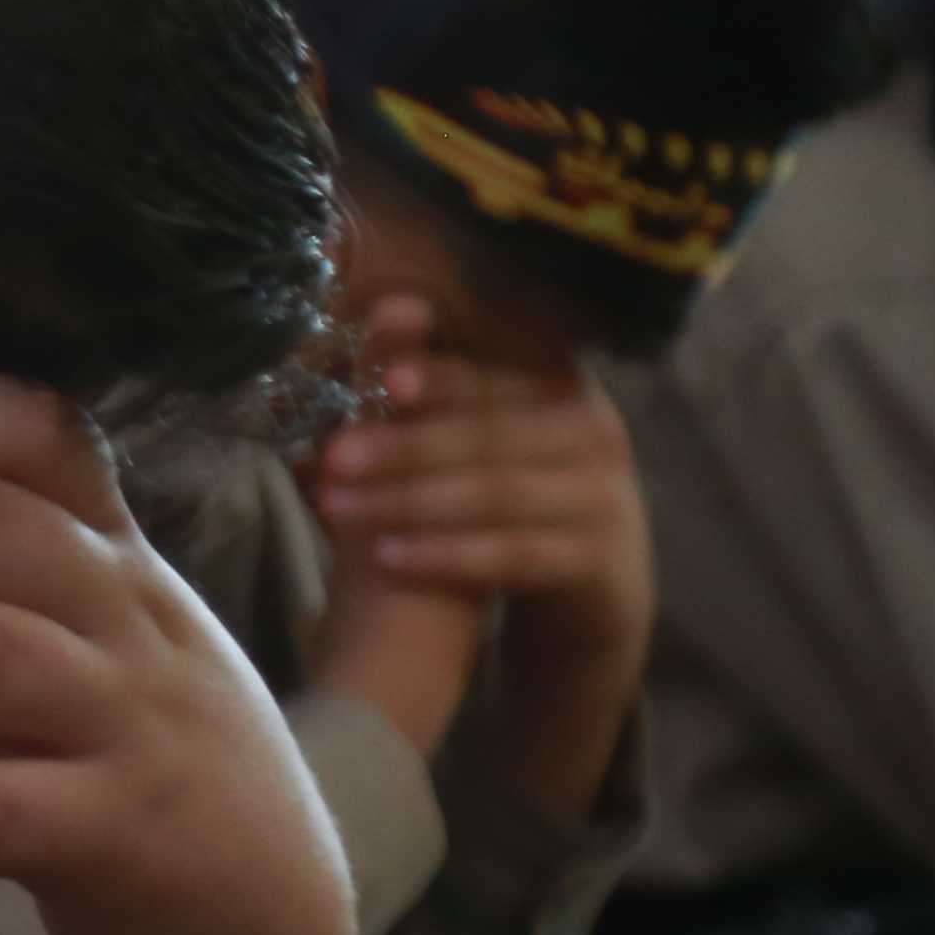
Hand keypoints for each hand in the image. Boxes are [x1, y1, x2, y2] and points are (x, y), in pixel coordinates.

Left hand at [305, 301, 653, 819]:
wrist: (587, 572)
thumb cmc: (505, 491)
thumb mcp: (475, 439)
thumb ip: (420, 403)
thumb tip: (335, 362)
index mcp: (558, 385)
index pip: (495, 374)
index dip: (440, 375)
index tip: (382, 378)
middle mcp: (591, 430)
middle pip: (489, 434)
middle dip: (405, 443)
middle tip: (334, 454)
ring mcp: (600, 493)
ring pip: (496, 493)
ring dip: (410, 500)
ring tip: (335, 507)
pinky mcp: (594, 555)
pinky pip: (514, 554)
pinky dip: (448, 554)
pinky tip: (387, 556)